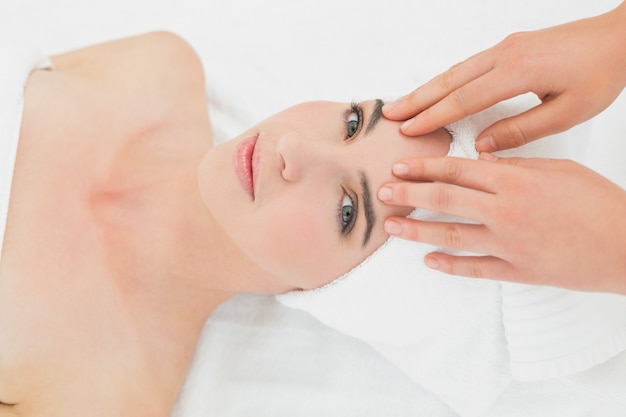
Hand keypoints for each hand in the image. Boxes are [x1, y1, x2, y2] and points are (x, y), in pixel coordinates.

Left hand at [378, 155, 625, 293]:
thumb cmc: (598, 202)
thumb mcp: (558, 170)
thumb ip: (515, 164)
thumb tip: (481, 159)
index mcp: (514, 180)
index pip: (457, 170)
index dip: (424, 167)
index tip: (399, 166)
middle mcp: (505, 211)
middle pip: (445, 200)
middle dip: (409, 196)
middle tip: (382, 193)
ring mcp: (509, 244)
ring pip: (452, 235)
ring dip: (418, 231)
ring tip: (392, 227)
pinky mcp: (518, 271)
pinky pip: (476, 270)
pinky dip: (450, 265)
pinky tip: (429, 261)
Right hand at [383, 2, 625, 151]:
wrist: (621, 38)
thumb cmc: (601, 72)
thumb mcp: (568, 111)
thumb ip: (522, 130)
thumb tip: (483, 146)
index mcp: (518, 72)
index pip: (464, 99)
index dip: (434, 116)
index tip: (410, 130)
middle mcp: (505, 55)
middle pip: (450, 81)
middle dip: (418, 100)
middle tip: (390, 115)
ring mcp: (506, 48)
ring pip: (456, 71)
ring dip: (427, 88)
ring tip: (403, 104)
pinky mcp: (510, 47)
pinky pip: (468, 65)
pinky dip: (446, 79)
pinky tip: (436, 90)